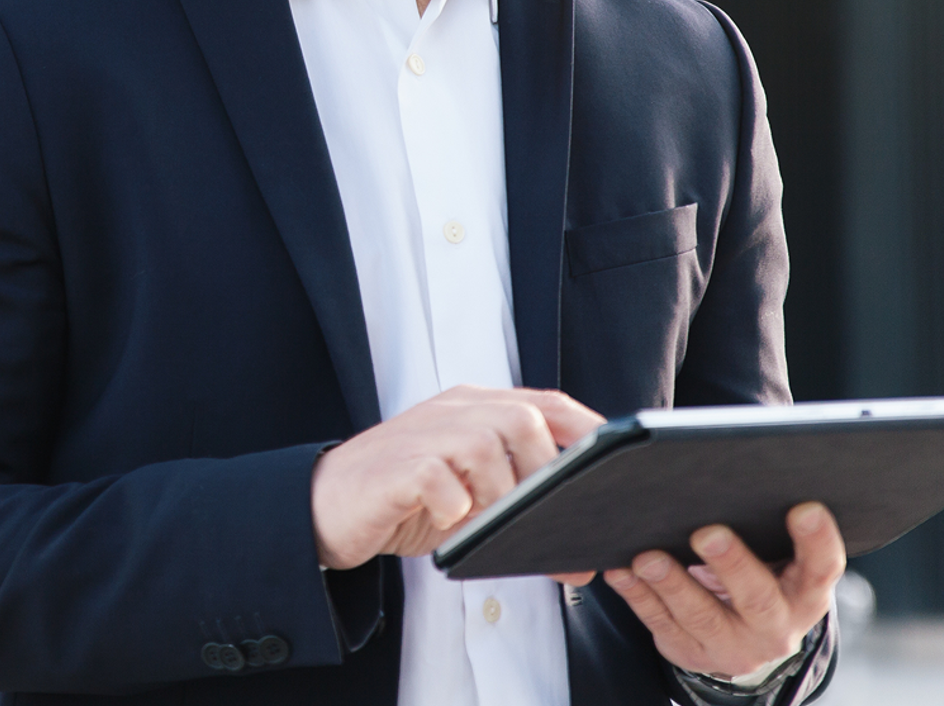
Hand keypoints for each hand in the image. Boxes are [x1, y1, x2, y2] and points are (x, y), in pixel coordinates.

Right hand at [310, 385, 604, 572]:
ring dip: (498, 495)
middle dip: (546, 473)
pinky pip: (441, 481)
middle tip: (549, 520)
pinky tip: (447, 525)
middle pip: (523, 419)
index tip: (618, 467)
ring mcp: (423, 435)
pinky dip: (455, 509)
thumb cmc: (404, 500)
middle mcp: (453, 412)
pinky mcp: (397, 467)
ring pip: (486, 447)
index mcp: (474, 409)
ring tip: (487, 526)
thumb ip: (515, 494)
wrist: (324, 507)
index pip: (545, 403)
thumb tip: (580, 540)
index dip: (587, 430)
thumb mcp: (467, 490)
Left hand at [604, 501, 844, 680]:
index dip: (817, 539)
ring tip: (648, 557)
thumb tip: (734, 460)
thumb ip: (764, 520)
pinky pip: (662, 624)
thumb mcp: (776, 556)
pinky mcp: (691, 651)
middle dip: (732, 565)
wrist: (742, 638)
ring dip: (673, 584)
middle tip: (707, 533)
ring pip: (702, 616)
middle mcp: (776, 626)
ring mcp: (733, 645)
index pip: (821, 567)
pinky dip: (638, 596)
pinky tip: (621, 571)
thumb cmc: (759, 574)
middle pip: (758, 598)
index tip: (805, 507)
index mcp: (806, 593)